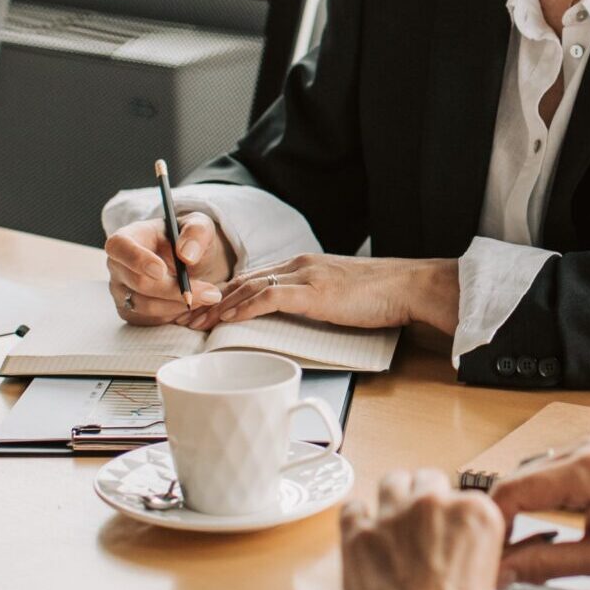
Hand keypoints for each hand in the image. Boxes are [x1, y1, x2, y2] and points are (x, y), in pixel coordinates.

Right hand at [103, 212, 233, 325]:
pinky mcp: (129, 311)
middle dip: (174, 290)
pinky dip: (173, 315)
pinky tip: (189, 303)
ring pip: (145, 306)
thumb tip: (186, 255)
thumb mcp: (200, 227)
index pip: (119, 247)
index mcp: (128, 237)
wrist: (190, 262)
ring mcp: (120, 290)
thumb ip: (196, 233)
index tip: (162, 271)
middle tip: (209, 292)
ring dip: (178, 304)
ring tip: (206, 296)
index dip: (137, 260)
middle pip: (138, 282)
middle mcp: (118, 265)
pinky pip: (149, 320)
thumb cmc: (189, 240)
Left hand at [195, 253, 458, 334]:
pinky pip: (269, 298)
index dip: (221, 294)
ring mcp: (304, 275)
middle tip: (182, 319)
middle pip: (241, 280)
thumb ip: (311, 302)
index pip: (251, 278)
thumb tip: (292, 321)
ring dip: (217, 307)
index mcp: (301, 266)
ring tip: (194, 324)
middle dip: (208, 300)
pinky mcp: (313, 291)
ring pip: (248, 287)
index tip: (199, 311)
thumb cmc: (378, 296)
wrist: (406, 286)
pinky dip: (243, 308)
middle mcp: (297, 265)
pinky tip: (226, 319)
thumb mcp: (336, 297)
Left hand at [341, 469, 502, 589]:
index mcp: (475, 514)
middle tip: (419, 530)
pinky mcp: (358, 534)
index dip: (450, 514)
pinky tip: (362, 538)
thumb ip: (464, 546)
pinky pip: (352, 507)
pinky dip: (357, 519)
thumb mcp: (482, 577)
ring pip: (392, 481)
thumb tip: (448, 546)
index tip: (445, 530)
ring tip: (391, 528)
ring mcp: (394, 515)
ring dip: (392, 500)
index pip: (462, 494)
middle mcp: (436, 504)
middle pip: (427, 479)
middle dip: (423, 501)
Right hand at [490, 439, 589, 585]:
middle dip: (500, 521)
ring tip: (512, 552)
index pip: (512, 491)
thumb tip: (502, 571)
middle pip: (516, 481)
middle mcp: (585, 450)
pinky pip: (552, 478)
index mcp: (585, 469)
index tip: (481, 557)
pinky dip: (538, 504)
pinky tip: (538, 533)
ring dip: (518, 512)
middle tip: (491, 561)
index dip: (490, 527)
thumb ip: (544, 564)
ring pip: (531, 479)